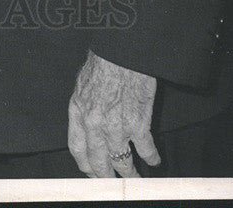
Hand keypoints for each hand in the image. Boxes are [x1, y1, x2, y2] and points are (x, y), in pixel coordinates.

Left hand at [68, 50, 159, 177]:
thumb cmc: (103, 61)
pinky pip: (145, 150)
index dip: (85, 164)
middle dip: (105, 175)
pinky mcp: (138, 124)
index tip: (91, 171)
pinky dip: (151, 157)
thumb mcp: (82, 84)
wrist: (122, 51)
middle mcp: (94, 124)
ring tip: (134, 177)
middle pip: (98, 162)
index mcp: (78, 111)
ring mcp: (116, 127)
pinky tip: (154, 159)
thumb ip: (83, 106)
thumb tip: (85, 121)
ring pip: (121, 162)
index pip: (77, 149)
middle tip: (111, 181)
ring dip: (129, 173)